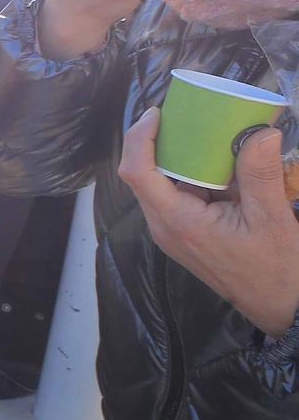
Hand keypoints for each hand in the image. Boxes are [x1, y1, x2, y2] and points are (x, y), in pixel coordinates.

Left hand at [118, 110, 298, 335]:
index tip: (157, 112)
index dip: (140, 138)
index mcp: (177, 221)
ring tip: (202, 128)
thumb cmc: (275, 269)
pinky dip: (193, 174)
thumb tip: (262, 131)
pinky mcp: (186, 233)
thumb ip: (261, 174)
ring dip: (179, 156)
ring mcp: (174, 231)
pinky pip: (180, 195)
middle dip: (161, 140)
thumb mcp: (272, 218)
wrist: (281, 307)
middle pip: (145, 174)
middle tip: (185, 112)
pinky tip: (216, 159)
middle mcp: (165, 226)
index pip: (137, 172)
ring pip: (163, 183)